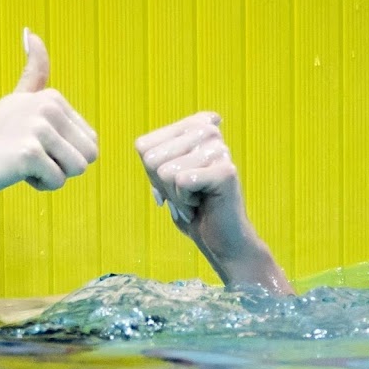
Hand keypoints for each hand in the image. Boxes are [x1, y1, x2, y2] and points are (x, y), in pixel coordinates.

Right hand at [0, 30, 97, 200]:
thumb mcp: (18, 100)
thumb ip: (33, 72)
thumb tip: (31, 31)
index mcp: (53, 98)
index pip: (90, 142)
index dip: (65, 153)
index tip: (33, 144)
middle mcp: (48, 106)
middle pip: (89, 155)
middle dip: (64, 165)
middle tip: (30, 156)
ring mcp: (38, 128)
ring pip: (77, 169)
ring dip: (53, 175)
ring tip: (23, 163)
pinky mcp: (30, 152)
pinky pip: (57, 181)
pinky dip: (40, 184)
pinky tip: (16, 172)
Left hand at [135, 112, 253, 261]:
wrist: (222, 241)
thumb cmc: (192, 209)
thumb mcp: (165, 179)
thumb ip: (154, 157)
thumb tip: (142, 146)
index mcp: (194, 127)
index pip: (144, 146)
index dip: (152, 174)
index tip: (176, 184)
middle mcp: (209, 132)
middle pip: (153, 159)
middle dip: (163, 186)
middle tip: (187, 195)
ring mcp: (219, 150)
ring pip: (166, 172)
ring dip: (176, 197)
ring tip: (196, 200)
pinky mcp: (225, 171)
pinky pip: (182, 182)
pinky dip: (185, 202)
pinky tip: (202, 204)